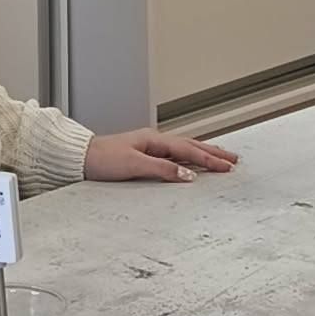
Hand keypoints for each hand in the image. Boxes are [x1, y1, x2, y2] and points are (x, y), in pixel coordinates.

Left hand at [83, 129, 238, 184]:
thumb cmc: (103, 159)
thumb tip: (189, 175)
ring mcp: (149, 146)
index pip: (189, 150)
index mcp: (155, 140)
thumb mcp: (134, 165)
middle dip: (214, 153)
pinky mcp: (144, 154)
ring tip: (220, 157)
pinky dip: (189, 157)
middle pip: (191, 146)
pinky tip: (192, 162)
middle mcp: (154, 140)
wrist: (81, 158)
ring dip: (203, 153)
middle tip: (234, 160)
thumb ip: (163, 168)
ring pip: (184, 148)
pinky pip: (174, 154)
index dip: (210, 160)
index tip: (228, 167)